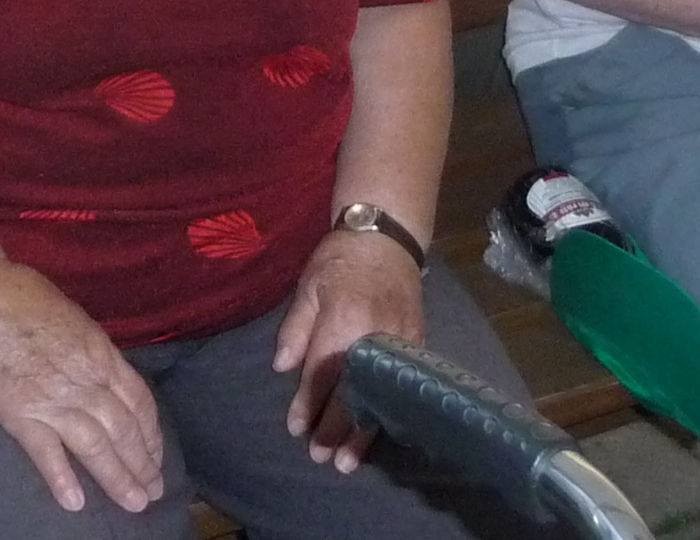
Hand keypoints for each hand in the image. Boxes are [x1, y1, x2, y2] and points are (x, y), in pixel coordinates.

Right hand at [0, 263, 163, 513]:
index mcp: (100, 353)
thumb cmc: (19, 295)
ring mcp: (54, 400)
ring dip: (118, 478)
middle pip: (124, 429)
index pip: (139, 401)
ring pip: (96, 447)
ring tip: (133, 503)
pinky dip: (62, 480)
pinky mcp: (20, 415)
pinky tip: (75, 503)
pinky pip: (48, 454)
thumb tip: (102, 367)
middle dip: (143, 464)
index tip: (156, 454)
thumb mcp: (73, 315)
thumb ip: (91, 348)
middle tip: (153, 492)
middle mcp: (85, 381)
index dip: (151, 433)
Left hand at [273, 231, 427, 466]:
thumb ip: (296, 329)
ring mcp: (401, 342)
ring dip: (363, 431)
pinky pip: (400, 387)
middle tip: (320, 457)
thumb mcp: (308, 286)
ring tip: (348, 461)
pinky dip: (388, 411)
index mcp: (345, 320)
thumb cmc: (340, 260)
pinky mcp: (417, 345)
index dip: (308, 404)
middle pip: (354, 393)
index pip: (324, 373)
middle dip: (335, 429)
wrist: (388, 238)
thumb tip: (282, 369)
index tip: (296, 428)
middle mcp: (376, 337)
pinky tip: (378, 431)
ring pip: (381, 397)